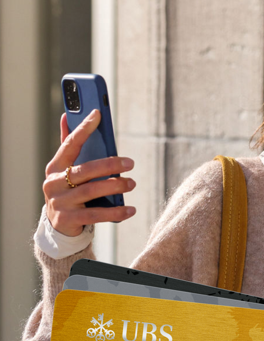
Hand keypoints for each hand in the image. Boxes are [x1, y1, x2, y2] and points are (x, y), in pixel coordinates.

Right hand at [43, 110, 135, 236]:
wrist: (57, 225)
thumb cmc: (67, 190)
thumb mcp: (65, 169)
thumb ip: (68, 144)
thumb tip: (65, 115)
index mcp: (55, 167)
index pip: (69, 144)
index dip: (83, 128)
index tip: (97, 114)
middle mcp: (54, 184)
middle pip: (85, 170)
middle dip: (110, 164)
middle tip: (130, 163)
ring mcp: (60, 203)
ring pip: (92, 191)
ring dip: (115, 187)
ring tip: (131, 183)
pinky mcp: (68, 220)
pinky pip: (96, 215)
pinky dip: (115, 212)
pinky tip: (130, 209)